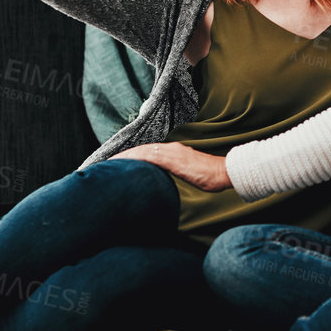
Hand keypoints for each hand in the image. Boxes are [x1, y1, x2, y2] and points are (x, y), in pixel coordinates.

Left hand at [111, 142, 232, 191]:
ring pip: (142, 151)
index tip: (116, 163)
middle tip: (105, 163)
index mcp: (174, 151)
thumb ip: (177, 173)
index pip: (147, 152)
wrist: (225, 171)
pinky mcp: (174, 159)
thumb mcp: (190, 173)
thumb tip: (165, 181)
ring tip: (108, 164)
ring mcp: (172, 152)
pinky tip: (124, 163)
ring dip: (124, 157)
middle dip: (122, 156)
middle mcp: (170, 148)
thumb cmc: (211, 176)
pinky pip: (150, 157)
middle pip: (141, 150)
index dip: (131, 156)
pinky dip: (135, 159)